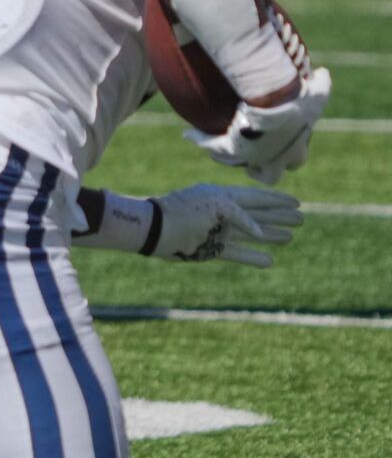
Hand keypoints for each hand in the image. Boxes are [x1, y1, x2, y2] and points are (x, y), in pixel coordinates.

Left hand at [148, 184, 302, 267]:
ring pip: (250, 234)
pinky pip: (237, 253)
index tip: (297, 202)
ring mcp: (217, 231)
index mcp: (224, 197)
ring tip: (290, 238)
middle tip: (301, 220)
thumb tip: (261, 235)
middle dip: (279, 216)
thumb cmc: (186, 211)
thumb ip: (242, 218)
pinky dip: (252, 257)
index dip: (276, 200)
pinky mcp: (210, 249)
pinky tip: (269, 261)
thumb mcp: (218, 206)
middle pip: (258, 214)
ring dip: (270, 235)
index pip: (256, 197)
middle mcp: (223, 213)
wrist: (157, 229)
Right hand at [186, 68, 331, 183]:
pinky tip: (190, 133)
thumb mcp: (318, 91)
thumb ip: (322, 82)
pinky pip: (211, 146)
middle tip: (254, 156)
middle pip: (269, 176)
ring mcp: (251, 156)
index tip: (284, 142)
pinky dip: (199, 139)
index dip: (291, 155)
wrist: (274, 105)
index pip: (295, 162)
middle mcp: (274, 160)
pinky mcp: (230, 148)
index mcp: (295, 150)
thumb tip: (322, 72)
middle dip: (262, 169)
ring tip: (219, 145)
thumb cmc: (298, 100)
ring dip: (228, 156)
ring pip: (236, 164)